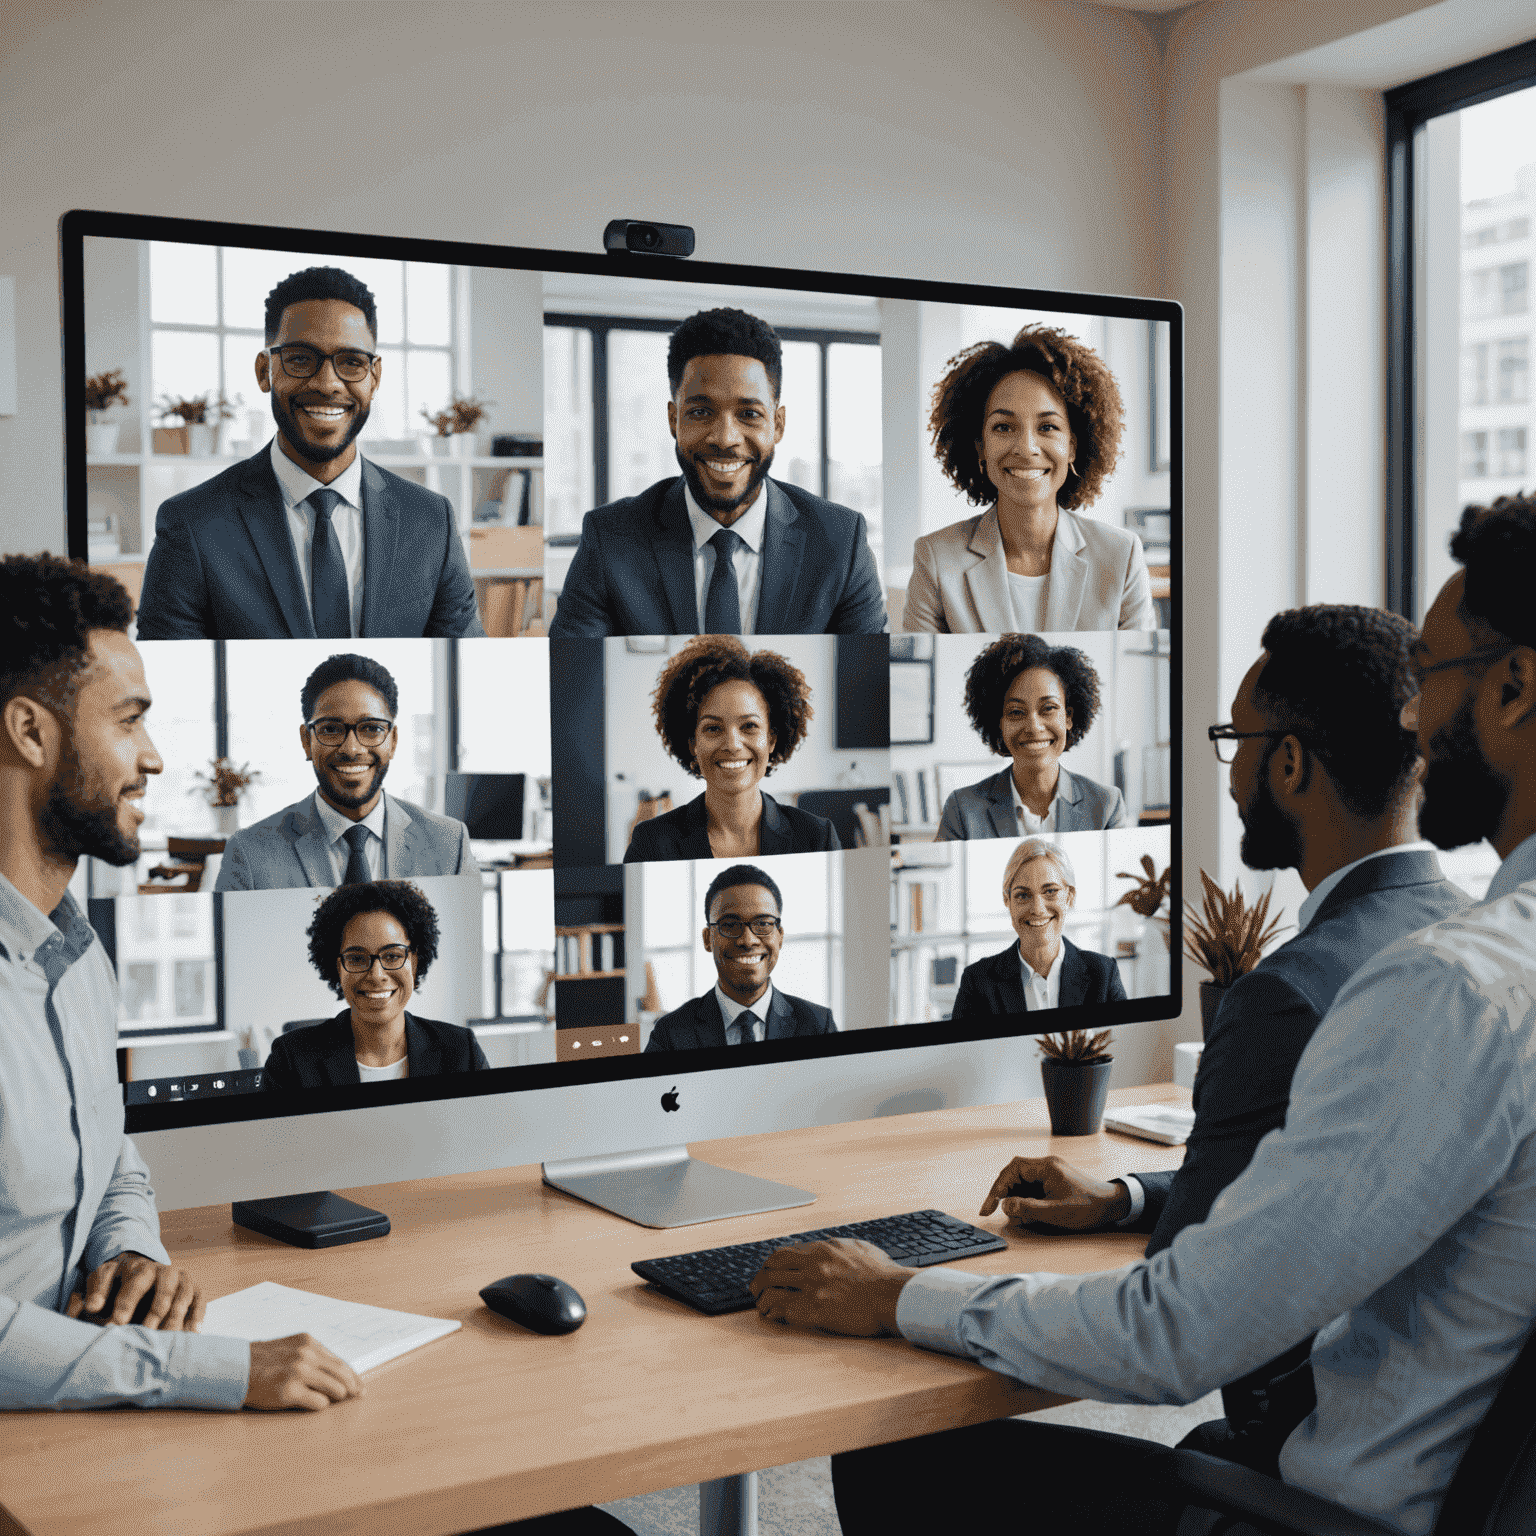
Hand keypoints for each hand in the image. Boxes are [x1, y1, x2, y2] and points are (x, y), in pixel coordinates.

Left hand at [66, 1252, 205, 1330]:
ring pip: (183, 1295)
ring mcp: (181, 1279)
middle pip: (165, 1289)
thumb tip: (91, 1307)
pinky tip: (191, 1334)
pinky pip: (200, 1301)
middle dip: (155, 1311)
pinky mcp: (195, 1289)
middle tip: (145, 1331)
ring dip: (176, 1316)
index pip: (135, 1282)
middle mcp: (163, 1271)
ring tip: (167, 1338)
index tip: (116, 1323)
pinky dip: (197, 1316)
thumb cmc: (117, 1285)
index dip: (126, 1302)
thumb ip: (92, 1294)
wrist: (142, 1273)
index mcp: (138, 1268)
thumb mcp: (101, 1283)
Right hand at [244, 1335, 363, 1410]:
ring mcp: (298, 1372)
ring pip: (334, 1388)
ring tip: (334, 1401)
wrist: (235, 1369)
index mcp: (309, 1342)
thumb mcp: (290, 1348)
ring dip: (337, 1397)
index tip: (360, 1385)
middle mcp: (306, 1354)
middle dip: (352, 1387)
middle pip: (341, 1373)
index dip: (352, 1374)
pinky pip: (318, 1402)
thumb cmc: (262, 1361)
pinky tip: (313, 1405)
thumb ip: (311, 1355)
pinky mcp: (289, 1391)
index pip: (339, 1360)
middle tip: (358, 1396)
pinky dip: (320, 1405)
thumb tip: (336, 1372)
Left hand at [748, 1239, 914, 1334]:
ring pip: (770, 1288)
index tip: (769, 1270)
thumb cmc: (882, 1274)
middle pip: (771, 1269)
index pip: (783, 1253)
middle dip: (759, 1278)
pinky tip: (772, 1316)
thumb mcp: (859, 1248)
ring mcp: (811, 1287)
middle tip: (756, 1287)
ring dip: (761, 1297)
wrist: (892, 1295)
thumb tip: (829, 1246)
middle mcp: (812, 1264)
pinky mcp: (813, 1309)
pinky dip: (772, 1313)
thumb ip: (839, 1247)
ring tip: (761, 1304)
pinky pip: (781, 1309)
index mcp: (822, 1248)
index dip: (771, 1263)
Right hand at [979, 1155, 1129, 1230]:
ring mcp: (1051, 1172)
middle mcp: (1047, 1165)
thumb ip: (1028, 1208)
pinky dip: (1024, 1197)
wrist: (1114, 1205)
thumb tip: (1005, 1205)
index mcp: (1046, 1167)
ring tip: (1010, 1214)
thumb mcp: (1056, 1212)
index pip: (1012, 1170)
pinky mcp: (1055, 1181)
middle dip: (1001, 1191)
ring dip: (1013, 1195)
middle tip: (991, 1209)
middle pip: (1014, 1173)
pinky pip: (1033, 1185)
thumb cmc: (1088, 1207)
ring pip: (1022, 1180)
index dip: (997, 1188)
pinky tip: (1024, 1211)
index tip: (989, 1206)